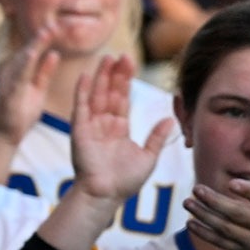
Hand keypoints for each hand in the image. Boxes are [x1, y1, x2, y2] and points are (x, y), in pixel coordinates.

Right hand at [0, 24, 62, 143]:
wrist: (8, 134)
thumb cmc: (22, 110)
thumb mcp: (38, 88)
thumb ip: (44, 71)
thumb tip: (54, 53)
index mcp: (21, 69)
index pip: (35, 50)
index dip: (47, 37)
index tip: (61, 26)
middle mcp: (12, 71)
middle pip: (29, 49)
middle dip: (42, 36)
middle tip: (57, 24)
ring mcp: (9, 80)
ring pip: (23, 58)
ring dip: (35, 44)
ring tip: (47, 32)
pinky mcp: (9, 92)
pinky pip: (18, 75)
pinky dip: (25, 63)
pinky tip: (32, 54)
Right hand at [68, 55, 176, 202]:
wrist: (106, 194)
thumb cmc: (125, 181)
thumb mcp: (148, 156)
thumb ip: (157, 137)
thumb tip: (170, 120)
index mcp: (119, 128)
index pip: (123, 98)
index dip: (126, 81)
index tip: (131, 63)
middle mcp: (104, 124)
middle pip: (111, 92)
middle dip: (116, 74)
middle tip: (123, 55)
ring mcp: (91, 125)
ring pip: (97, 95)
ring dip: (101, 77)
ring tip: (107, 58)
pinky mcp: (79, 130)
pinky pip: (80, 107)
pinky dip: (82, 91)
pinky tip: (86, 76)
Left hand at [183, 129, 249, 249]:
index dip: (249, 192)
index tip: (232, 183)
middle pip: (238, 214)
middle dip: (216, 203)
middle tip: (196, 188)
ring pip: (226, 228)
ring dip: (205, 216)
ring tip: (188, 202)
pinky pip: (221, 242)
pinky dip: (205, 233)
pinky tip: (191, 222)